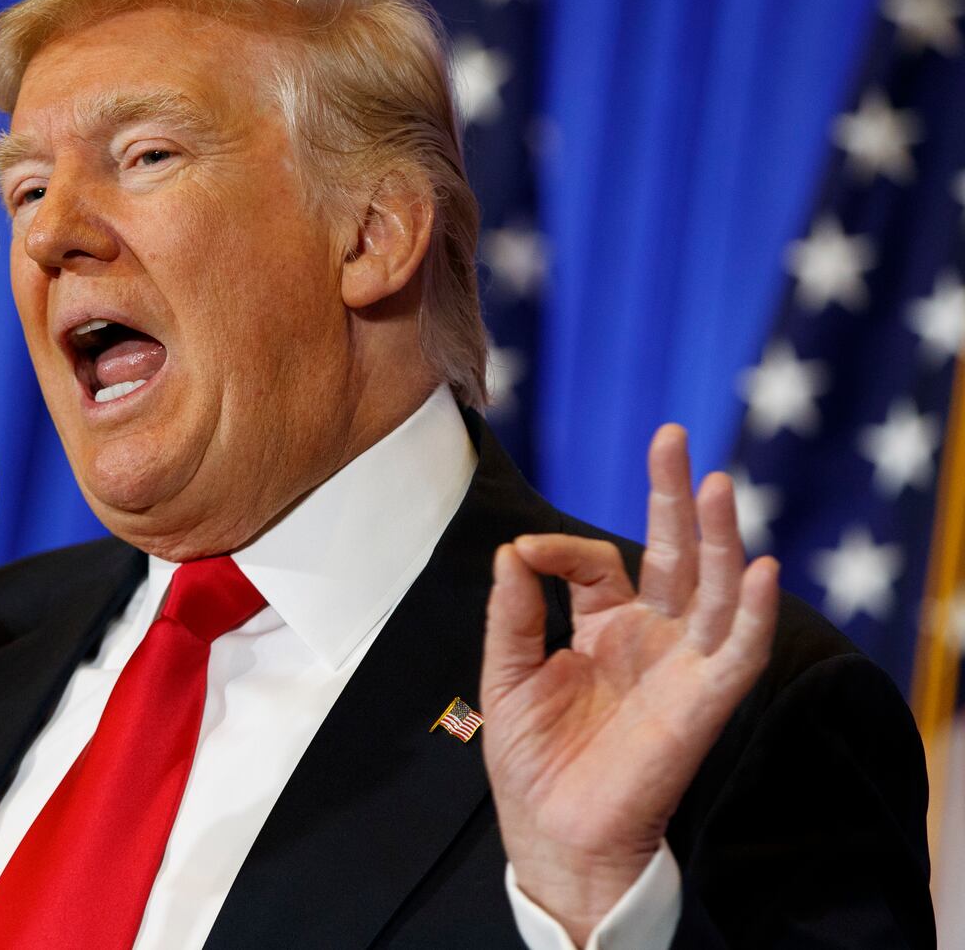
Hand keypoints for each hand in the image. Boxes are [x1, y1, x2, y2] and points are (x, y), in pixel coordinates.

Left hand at [479, 425, 778, 943]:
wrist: (552, 830)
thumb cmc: (531, 758)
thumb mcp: (507, 673)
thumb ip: (514, 613)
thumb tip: (512, 549)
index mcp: (604, 627)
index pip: (598, 562)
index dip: (562, 548)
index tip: (526, 554)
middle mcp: (651, 637)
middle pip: (674, 554)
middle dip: (674, 496)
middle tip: (673, 437)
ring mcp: (681, 665)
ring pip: (715, 588)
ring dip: (720, 538)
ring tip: (718, 484)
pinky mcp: (704, 702)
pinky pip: (740, 651)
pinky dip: (755, 613)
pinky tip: (760, 568)